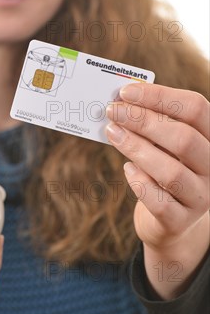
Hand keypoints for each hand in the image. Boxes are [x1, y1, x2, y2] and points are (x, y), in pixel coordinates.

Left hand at [104, 82, 209, 250]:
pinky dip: (140, 182)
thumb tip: (119, 102)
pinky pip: (160, 202)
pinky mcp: (181, 222)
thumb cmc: (163, 166)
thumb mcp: (162, 141)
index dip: (159, 96)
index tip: (125, 92)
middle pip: (184, 138)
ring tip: (112, 133)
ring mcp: (201, 196)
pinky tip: (127, 169)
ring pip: (171, 171)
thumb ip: (149, 121)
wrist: (172, 220)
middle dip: (143, 120)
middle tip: (113, 111)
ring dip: (136, 148)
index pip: (195, 108)